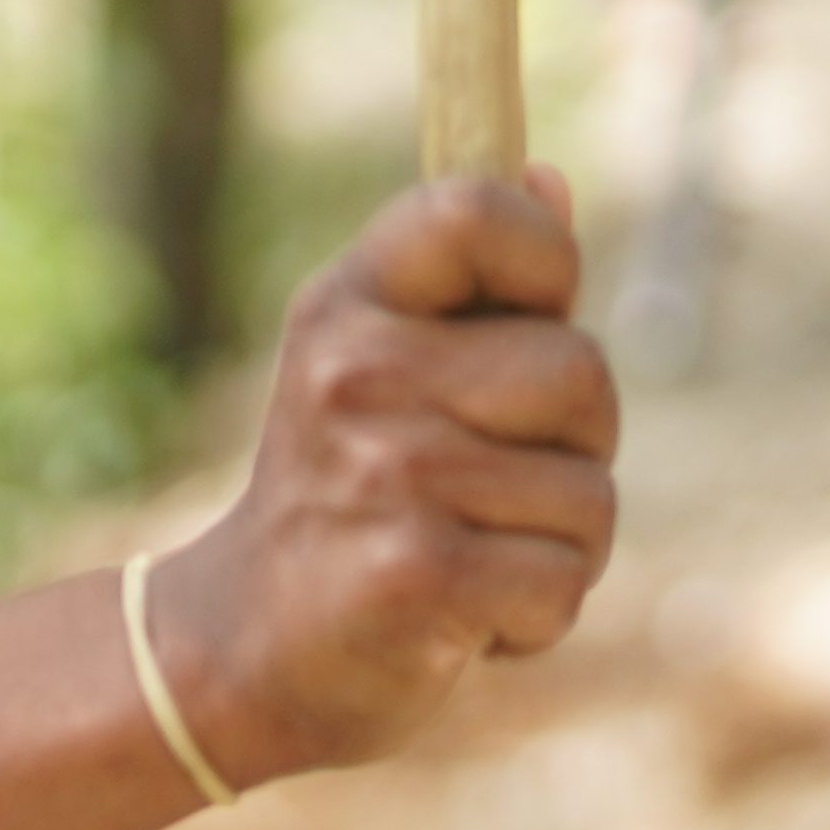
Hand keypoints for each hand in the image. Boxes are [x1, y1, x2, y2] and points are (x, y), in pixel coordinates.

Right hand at [148, 170, 618, 786]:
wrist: (243, 651)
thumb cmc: (346, 498)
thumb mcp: (380, 369)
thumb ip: (473, 289)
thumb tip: (550, 178)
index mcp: (347, 304)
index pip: (473, 210)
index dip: (544, 260)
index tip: (531, 320)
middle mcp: (354, 373)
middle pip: (578, 369)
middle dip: (576, 446)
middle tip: (493, 488)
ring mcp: (382, 471)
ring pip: (586, 494)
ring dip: (558, 549)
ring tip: (472, 558)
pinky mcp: (414, 572)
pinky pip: (563, 578)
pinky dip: (536, 620)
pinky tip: (465, 619)